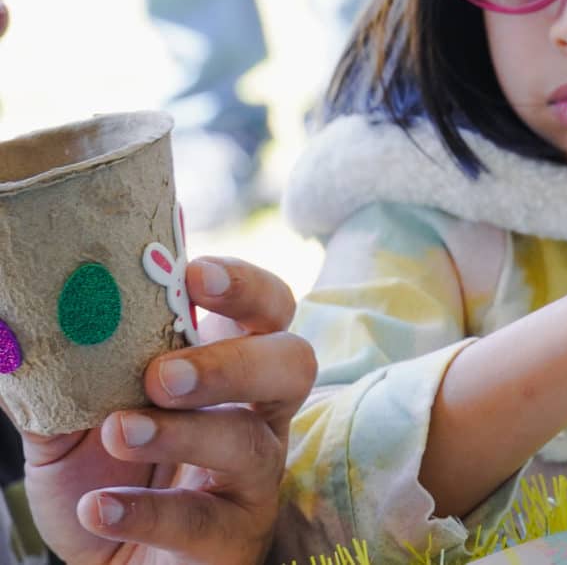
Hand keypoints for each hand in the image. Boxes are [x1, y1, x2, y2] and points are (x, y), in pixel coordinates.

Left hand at [20, 257, 316, 564]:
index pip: (268, 306)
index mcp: (231, 362)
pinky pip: (203, 522)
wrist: (108, 560)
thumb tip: (30, 326)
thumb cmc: (106, 473)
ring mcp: (254, 477)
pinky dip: (147, 511)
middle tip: (162, 374)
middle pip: (291, 364)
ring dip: (184, 435)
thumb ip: (67, 376)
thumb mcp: (77, 420)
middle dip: (232, 363)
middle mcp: (260, 413)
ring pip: (248, 444)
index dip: (245, 286)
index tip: (194, 275)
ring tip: (120, 431)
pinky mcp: (233, 537)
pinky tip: (99, 505)